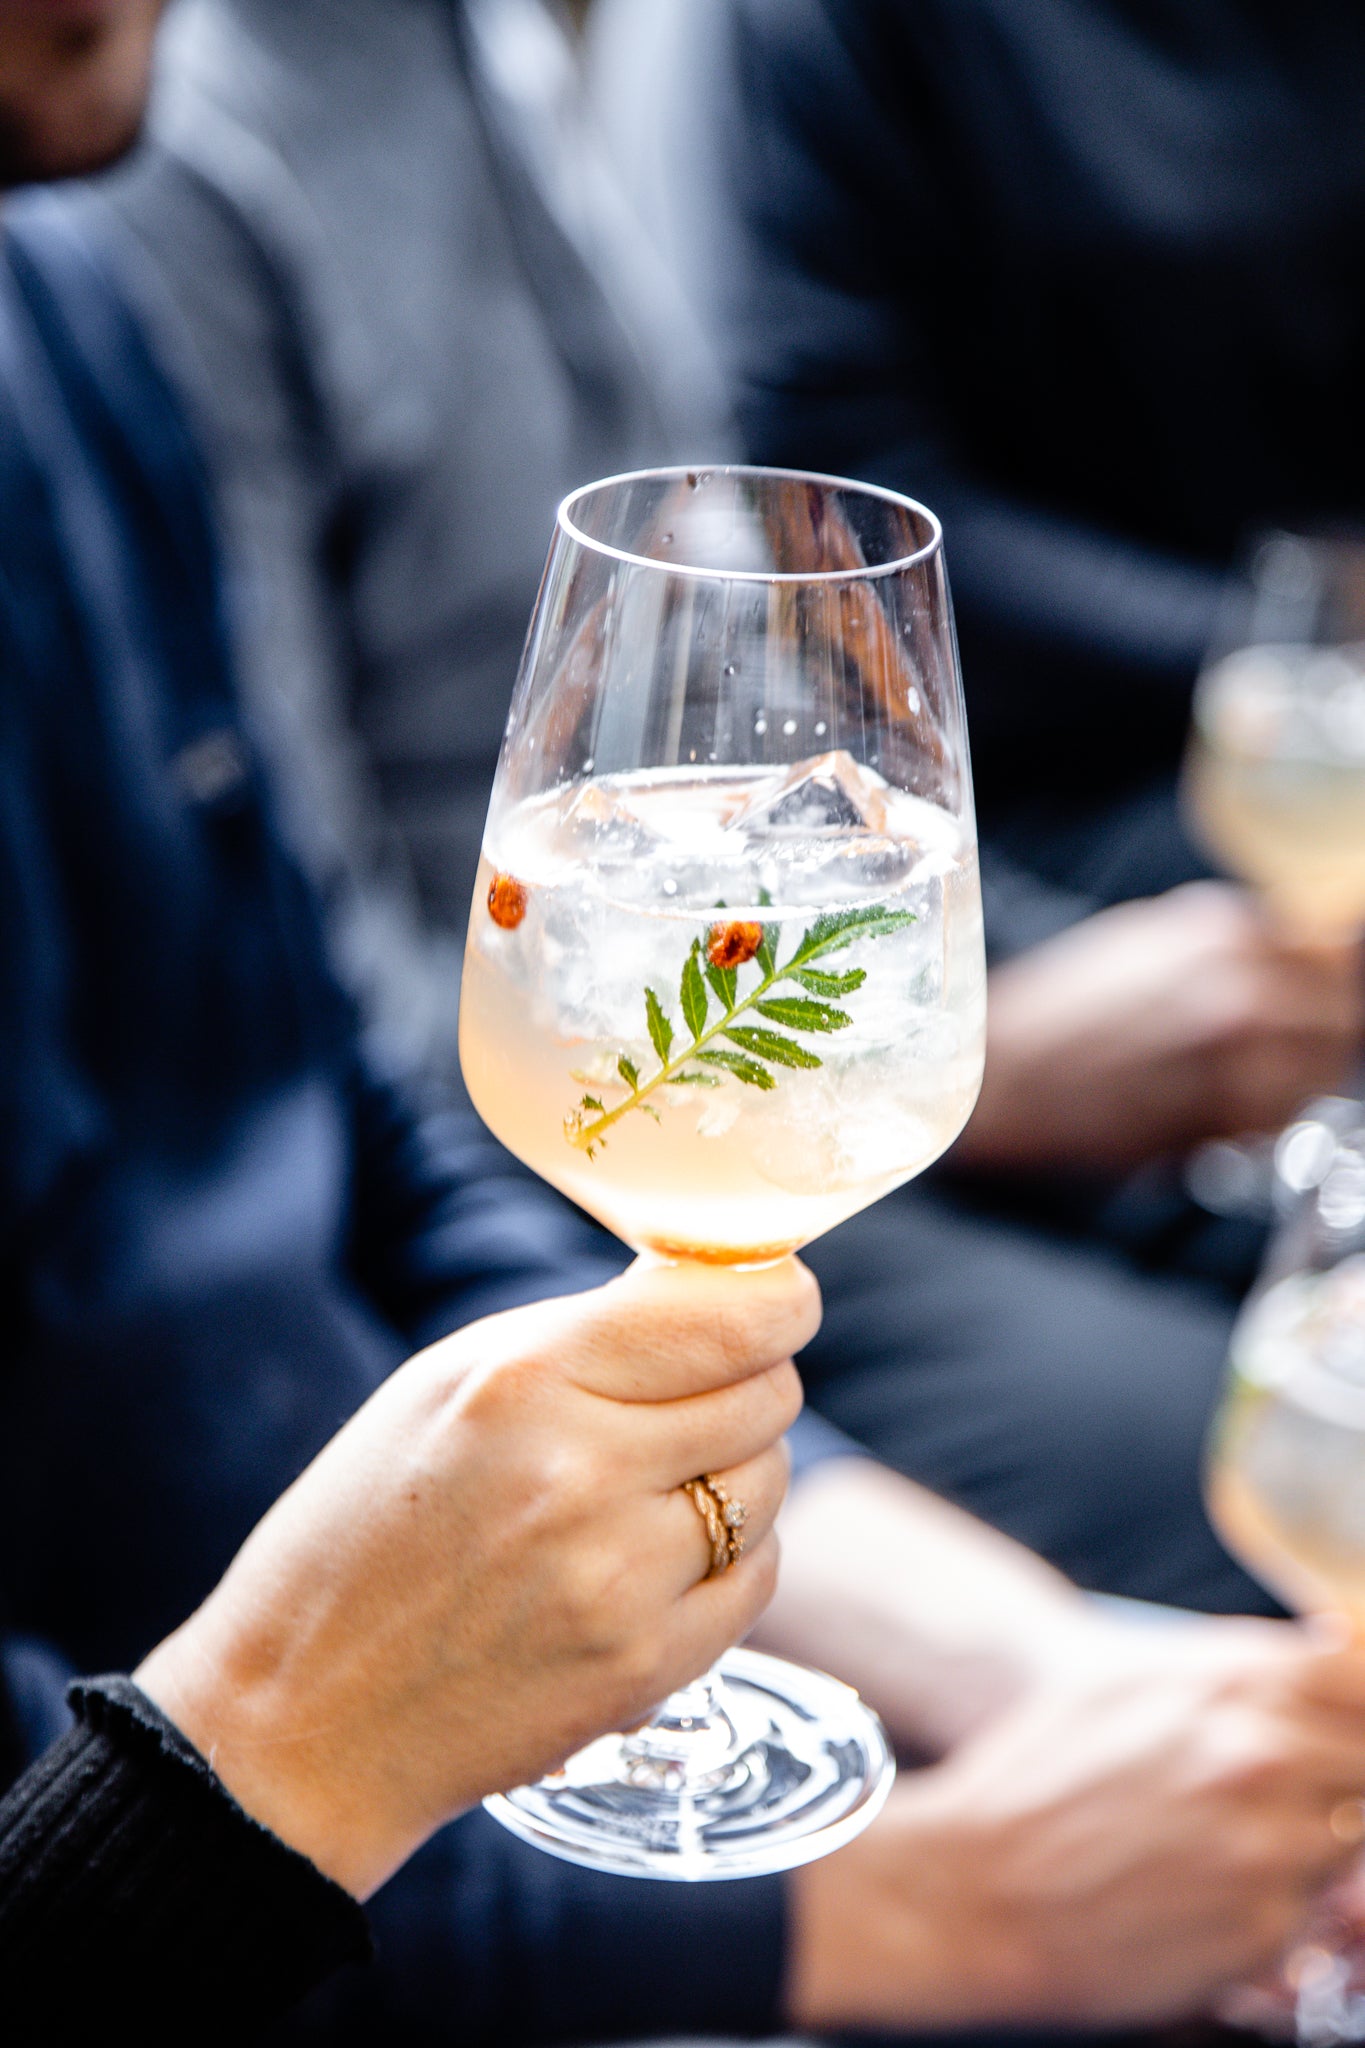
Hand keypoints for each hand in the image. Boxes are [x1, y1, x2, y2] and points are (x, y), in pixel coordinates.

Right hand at [136, 1256, 817, 1897]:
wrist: (302, 1719)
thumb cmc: (364, 1529)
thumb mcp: (444, 1387)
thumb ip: (583, 1336)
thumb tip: (714, 1293)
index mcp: (523, 1379)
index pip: (729, 1318)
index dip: (777, 1302)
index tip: (780, 1300)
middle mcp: (582, 1473)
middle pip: (766, 1394)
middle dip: (746, 1385)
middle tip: (691, 1402)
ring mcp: (619, 1579)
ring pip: (769, 1483)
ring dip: (735, 1475)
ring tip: (649, 1492)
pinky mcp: (645, 1669)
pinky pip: (759, 1579)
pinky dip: (727, 1562)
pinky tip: (650, 1564)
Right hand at [787, 1628, 1364, 2029]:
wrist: (974, 1890)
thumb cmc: (1034, 1783)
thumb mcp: (1122, 1682)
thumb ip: (1230, 1666)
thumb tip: (1326, 1651)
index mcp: (1228, 1682)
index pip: (1358, 1680)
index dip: (1356, 1707)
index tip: (1344, 1726)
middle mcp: (1261, 1755)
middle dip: (1343, 1778)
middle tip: (1290, 1798)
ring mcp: (1271, 1846)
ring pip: (1353, 1840)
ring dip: (1318, 1842)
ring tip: (1239, 1847)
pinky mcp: (1265, 1929)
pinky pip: (1316, 1912)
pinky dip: (1283, 1904)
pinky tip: (1215, 1894)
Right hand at [953, 882, 1363, 1173]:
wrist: (1000, 1080)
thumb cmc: (1059, 1009)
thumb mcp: (1145, 940)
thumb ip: (1229, 941)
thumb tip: (1305, 945)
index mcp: (1221, 931)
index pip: (1334, 949)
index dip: (1328, 975)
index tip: (1317, 989)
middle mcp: (1238, 990)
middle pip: (1340, 1018)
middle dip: (1323, 1031)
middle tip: (1290, 1044)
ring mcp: (1232, 1061)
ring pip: (1319, 1076)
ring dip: (1299, 1080)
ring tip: (1252, 1081)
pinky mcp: (1217, 1122)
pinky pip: (1280, 1122)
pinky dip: (1266, 1120)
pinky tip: (1225, 1110)